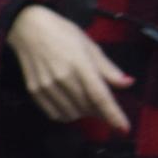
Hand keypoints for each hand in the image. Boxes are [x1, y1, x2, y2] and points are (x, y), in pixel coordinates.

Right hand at [7, 4, 132, 131]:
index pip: (99, 95)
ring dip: (84, 113)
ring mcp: (46, 86)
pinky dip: (67, 114)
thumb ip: (108, 68)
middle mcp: (62, 77)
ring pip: (72, 114)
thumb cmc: (63, 33)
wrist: (28, 28)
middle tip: (103, 104)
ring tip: (84, 100)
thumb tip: (128, 84)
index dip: (113, 114)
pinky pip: (55, 114)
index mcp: (80, 63)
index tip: (124, 129)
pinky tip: (70, 103)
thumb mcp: (90, 46)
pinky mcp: (34, 91)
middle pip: (88, 107)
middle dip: (100, 111)